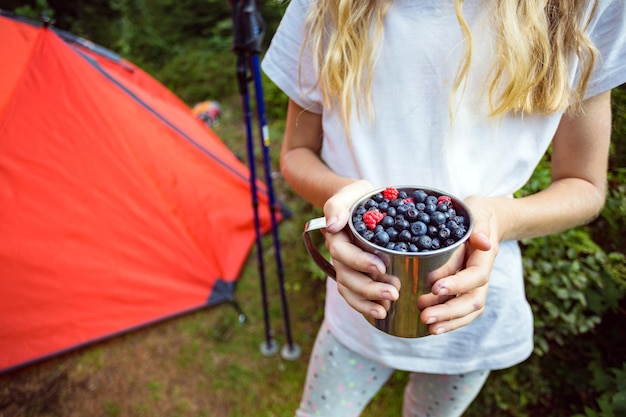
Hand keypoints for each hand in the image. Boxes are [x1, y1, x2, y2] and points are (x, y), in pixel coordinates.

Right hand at [323, 180, 400, 319]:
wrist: (361, 203)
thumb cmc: (359, 197)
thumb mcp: (351, 192)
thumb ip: (337, 205)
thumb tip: (332, 225)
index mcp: (336, 235)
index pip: (342, 252)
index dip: (359, 261)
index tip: (381, 267)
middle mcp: (339, 254)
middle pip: (346, 276)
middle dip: (368, 287)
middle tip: (393, 292)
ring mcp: (346, 266)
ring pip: (349, 289)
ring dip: (367, 301)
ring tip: (388, 307)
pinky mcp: (356, 275)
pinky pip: (354, 295)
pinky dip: (365, 306)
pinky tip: (383, 312)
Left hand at [418, 195, 499, 334]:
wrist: (485, 220)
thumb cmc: (475, 214)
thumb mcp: (478, 212)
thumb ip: (479, 227)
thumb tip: (483, 242)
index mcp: (484, 257)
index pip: (475, 276)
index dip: (457, 284)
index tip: (435, 287)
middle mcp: (481, 276)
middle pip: (473, 301)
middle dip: (449, 311)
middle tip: (424, 315)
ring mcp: (475, 286)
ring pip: (468, 311)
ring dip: (448, 321)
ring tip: (427, 325)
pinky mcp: (465, 291)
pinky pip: (462, 312)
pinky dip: (449, 322)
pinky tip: (430, 327)